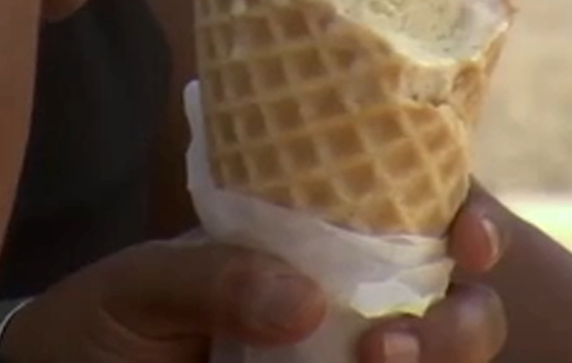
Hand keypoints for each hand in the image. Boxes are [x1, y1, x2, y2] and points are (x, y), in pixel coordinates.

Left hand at [0, 183, 508, 362]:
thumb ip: (215, 276)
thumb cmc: (101, 323)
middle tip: (394, 344)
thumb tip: (307, 304)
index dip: (470, 227)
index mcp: (318, 250)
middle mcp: (349, 313)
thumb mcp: (141, 284)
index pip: (422, 226)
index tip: (469, 236)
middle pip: (461, 314)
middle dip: (465, 324)